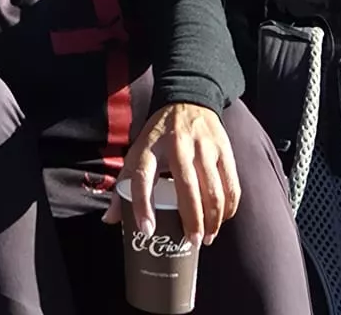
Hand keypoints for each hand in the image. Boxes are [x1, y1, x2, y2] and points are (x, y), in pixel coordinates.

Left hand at [105, 103, 239, 244]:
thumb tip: (110, 219)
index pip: (142, 176)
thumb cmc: (159, 135)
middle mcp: (176, 145)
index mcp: (150, 147)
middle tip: (192, 242)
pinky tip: (222, 219)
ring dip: (213, 220)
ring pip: (212, 190)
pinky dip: (229, 208)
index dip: (142, 205)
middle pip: (186, 188)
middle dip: (191, 221)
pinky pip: (230, 185)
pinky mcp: (223, 149)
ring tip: (208, 237)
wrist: (188, 98)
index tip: (147, 231)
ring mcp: (203, 146)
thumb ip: (125, 185)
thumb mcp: (138, 151)